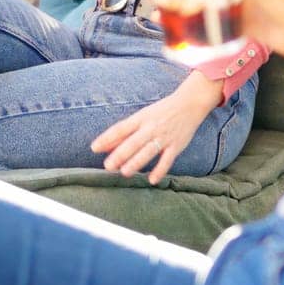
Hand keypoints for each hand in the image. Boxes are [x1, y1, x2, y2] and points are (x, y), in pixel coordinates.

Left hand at [90, 71, 221, 183]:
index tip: (94, 148)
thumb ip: (125, 132)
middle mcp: (151, 127)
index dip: (107, 138)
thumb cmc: (161, 112)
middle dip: (120, 154)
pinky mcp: (176, 145)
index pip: (120, 128)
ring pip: (148, 151)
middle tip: (108, 166)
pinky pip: (167, 160)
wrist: (189, 105)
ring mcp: (164, 137)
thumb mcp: (142, 117)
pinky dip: (160, 170)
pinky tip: (152, 180)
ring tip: (125, 172)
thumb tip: (105, 146)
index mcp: (140, 118)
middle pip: (133, 142)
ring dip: (136, 162)